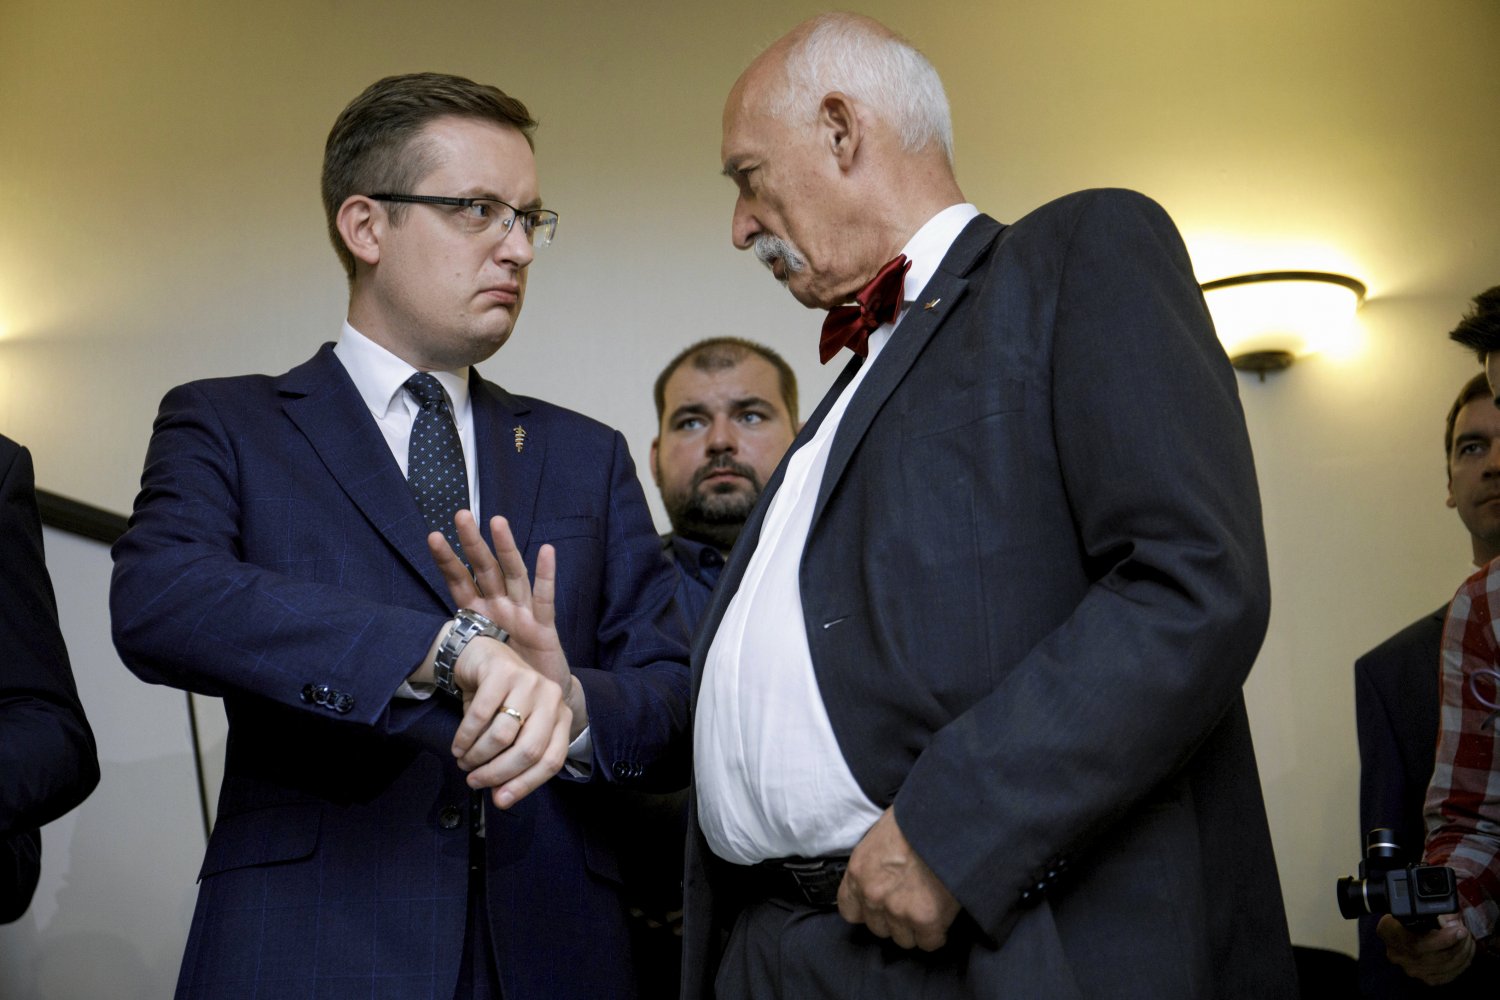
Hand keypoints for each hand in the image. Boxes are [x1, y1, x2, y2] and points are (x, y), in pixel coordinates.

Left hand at [429, 511, 585, 733]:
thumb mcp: (471, 665)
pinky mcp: (544, 627)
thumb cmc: (502, 680)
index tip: (433, 536)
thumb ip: (454, 654)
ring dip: (506, 548)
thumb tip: (420, 655)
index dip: (447, 561)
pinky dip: (546, 575)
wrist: (534, 703)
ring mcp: (522, 614)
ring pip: (513, 575)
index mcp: (479, 615)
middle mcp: (500, 607)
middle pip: (485, 569)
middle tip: (461, 515)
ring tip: (497, 522)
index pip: (460, 582)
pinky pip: (544, 599)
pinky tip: (546, 551)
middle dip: (473, 543)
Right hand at [449, 633, 571, 808]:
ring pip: (503, 735)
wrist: (482, 658)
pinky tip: (458, 746)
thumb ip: (513, 762)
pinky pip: (481, 715)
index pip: (552, 760)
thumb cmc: (500, 702)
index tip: (500, 800)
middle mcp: (551, 697)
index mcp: (561, 716)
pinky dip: (465, 737)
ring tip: (464, 761)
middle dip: (497, 772)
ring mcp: (529, 681)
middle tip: (474, 780)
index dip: (526, 784)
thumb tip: (501, 798)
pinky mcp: (504, 671)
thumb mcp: (514, 731)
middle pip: (529, 750)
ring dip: (477, 755)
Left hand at [838, 807, 960, 950]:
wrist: (946, 818)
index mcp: (858, 871)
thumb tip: (884, 880)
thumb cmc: (917, 820)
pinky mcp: (925, 919)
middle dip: (895, 919)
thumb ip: (875, 866)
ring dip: (917, 928)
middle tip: (913, 903)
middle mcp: (872, 894)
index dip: (868, 911)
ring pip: (904, 939)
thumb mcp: (881, 837)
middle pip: (878, 928)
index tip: (883, 906)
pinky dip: (938, 934)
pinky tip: (944, 916)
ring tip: (930, 907)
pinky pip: (929, 942)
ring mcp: (897, 909)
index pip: (850, 911)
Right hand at [1377, 912, 1475, 983]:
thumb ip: (1433, 912)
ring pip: (1447, 966)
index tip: (1459, 929)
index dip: (1444, 938)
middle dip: (1459, 943)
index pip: (1419, 943)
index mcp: (1391, 933)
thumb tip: (1455, 919)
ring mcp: (1413, 970)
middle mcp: (1400, 955)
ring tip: (1468, 939)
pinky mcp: (1426, 978)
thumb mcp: (1411, 909)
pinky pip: (1450, 975)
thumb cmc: (1403, 919)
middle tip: (1466, 931)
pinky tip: (1466, 952)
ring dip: (1464, 952)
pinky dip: (1462, 963)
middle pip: (1438, 956)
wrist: (1395, 935)